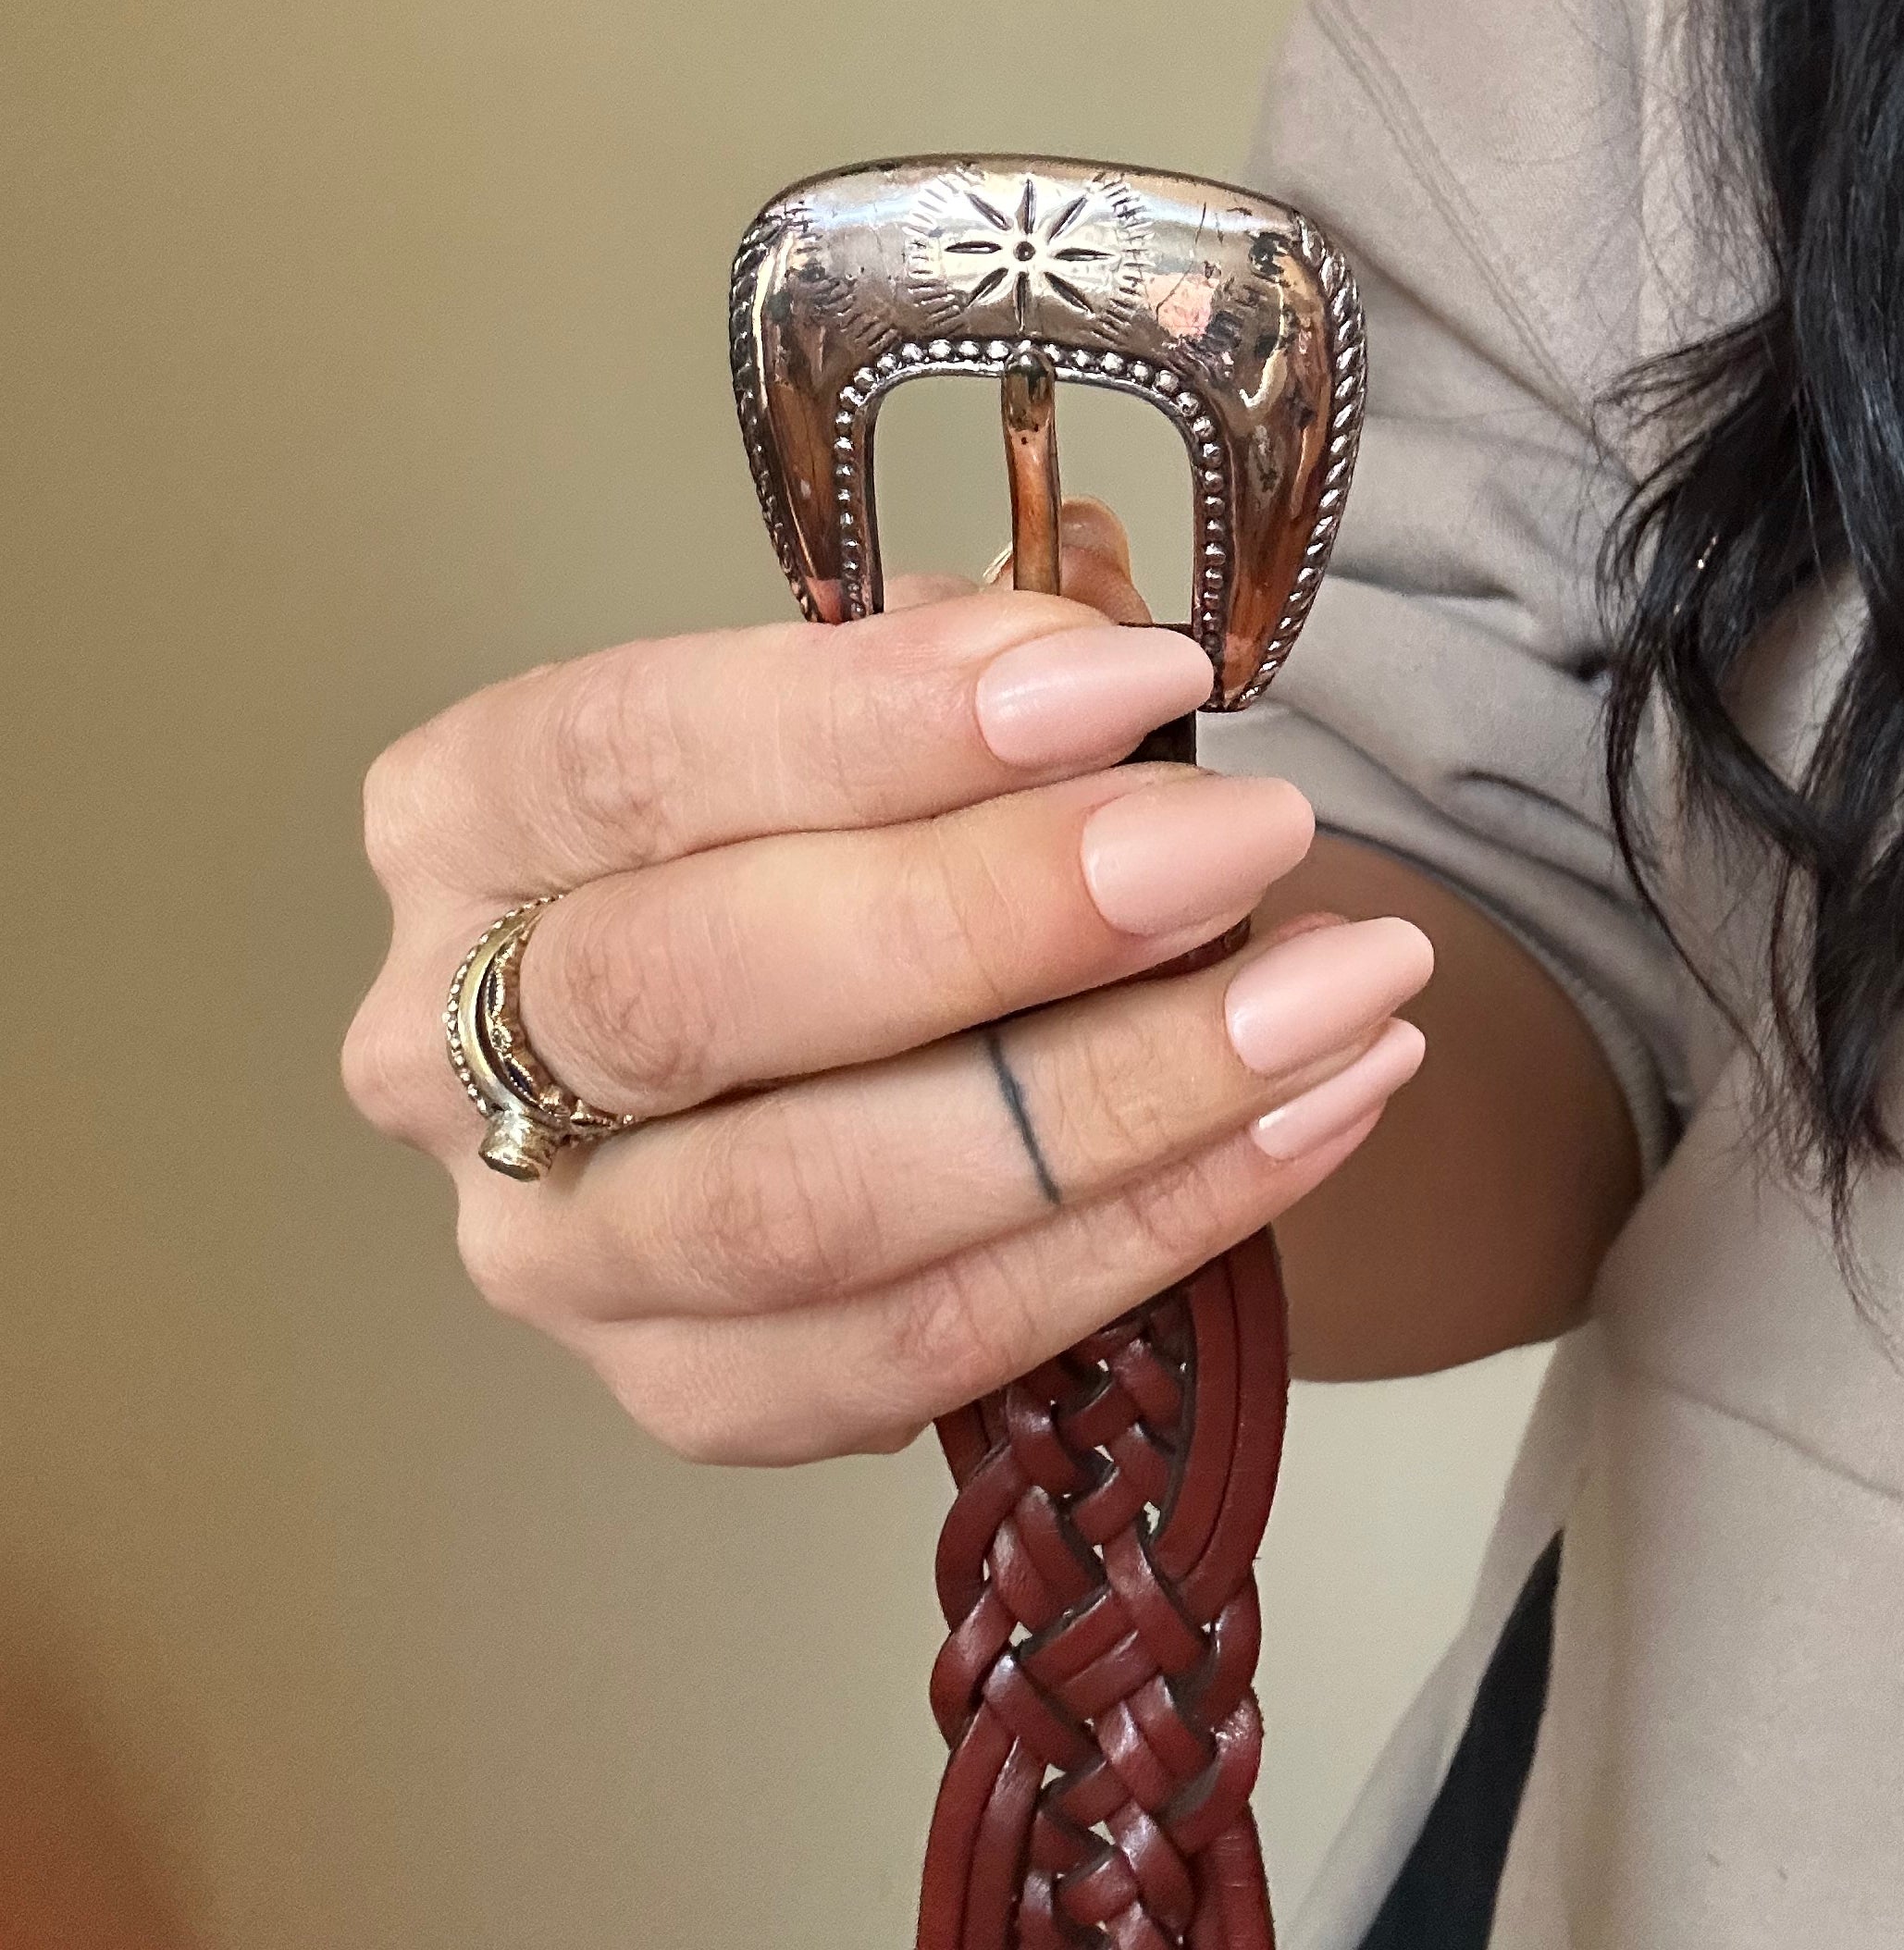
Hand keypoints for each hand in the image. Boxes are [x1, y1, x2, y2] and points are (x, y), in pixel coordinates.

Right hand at [341, 508, 1432, 1464]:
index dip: (879, 717)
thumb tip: (1099, 621)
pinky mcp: (689, 1396)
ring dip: (1115, 1095)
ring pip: (813, 1204)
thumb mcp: (885, 696)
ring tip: (1343, 992)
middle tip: (1243, 839)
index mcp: (469, 814)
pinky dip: (1142, 1232)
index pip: (633, 754)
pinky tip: (1313, 1113)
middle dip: (997, 914)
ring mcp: (559, 1254)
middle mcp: (448, 1048)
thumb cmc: (849, 822)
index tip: (1131, 678)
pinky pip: (920, 1347)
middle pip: (694, 994)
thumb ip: (972, 650)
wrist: (847, 1035)